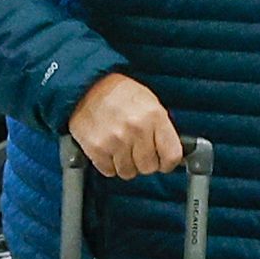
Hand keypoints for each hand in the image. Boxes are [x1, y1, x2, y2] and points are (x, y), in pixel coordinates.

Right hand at [68, 72, 184, 180]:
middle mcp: (136, 129)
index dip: (167, 162)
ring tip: (120, 147)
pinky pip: (108, 170)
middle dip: (144, 162)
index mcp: (154, 116)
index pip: (172, 156)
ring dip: (125, 164)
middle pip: (149, 167)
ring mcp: (115, 140)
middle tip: (136, 150)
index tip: (162, 161)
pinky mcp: (97, 148)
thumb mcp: (151, 103)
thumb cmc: (121, 94)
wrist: (88, 86)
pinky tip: (108, 148)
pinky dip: (108, 163)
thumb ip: (162, 129)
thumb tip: (170, 154)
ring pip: (128, 172)